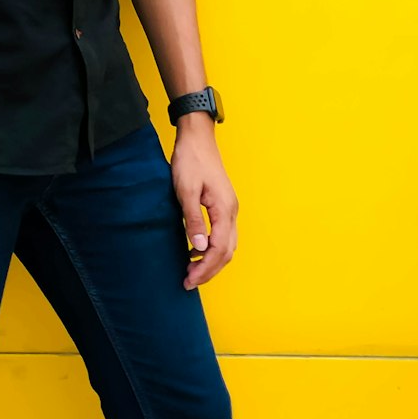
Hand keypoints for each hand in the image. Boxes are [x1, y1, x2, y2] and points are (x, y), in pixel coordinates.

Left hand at [171, 119, 237, 289]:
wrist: (196, 137)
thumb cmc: (190, 160)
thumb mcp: (185, 190)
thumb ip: (193, 220)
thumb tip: (200, 248)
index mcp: (224, 210)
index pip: (219, 250)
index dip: (205, 269)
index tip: (188, 280)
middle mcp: (231, 211)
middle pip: (227, 252)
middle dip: (209, 270)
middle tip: (188, 281)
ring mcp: (229, 208)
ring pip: (227, 245)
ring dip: (212, 261)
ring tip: (191, 270)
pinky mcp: (223, 204)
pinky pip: (223, 234)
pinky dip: (212, 248)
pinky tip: (195, 250)